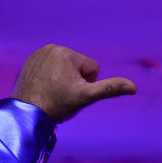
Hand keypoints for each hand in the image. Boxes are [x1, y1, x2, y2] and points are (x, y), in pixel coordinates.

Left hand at [12, 45, 136, 122]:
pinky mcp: (30, 62)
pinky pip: (51, 70)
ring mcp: (38, 54)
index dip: (87, 84)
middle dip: (75, 81)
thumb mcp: (87, 97)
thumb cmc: (57, 105)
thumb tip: (133, 87)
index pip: (93, 68)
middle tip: (62, 95)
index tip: (71, 93)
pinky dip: (50, 79)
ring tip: (52, 93)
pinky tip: (44, 89)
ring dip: (63, 81)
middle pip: (79, 67)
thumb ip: (110, 89)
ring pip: (65, 69)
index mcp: (65, 52)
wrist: (27, 114)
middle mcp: (51, 48)